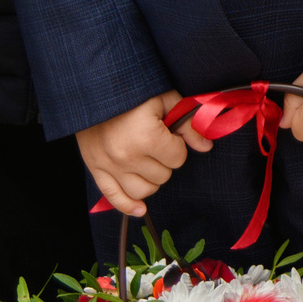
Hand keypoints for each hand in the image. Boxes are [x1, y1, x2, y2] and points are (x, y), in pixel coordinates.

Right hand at [76, 92, 207, 217]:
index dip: (178, 146)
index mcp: (146, 137)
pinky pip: (113, 198)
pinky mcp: (95, 170)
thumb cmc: (135, 93)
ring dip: (152, 179)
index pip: (178, 158)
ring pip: (143, 191)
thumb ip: (188, 124)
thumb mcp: (166, 100)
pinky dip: (128, 206)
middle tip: (158, 143)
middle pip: (163, 176)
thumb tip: (207, 146)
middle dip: (166, 161)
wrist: (96, 91)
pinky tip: (140, 210)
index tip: (169, 133)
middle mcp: (127, 156)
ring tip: (149, 161)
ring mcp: (109, 166)